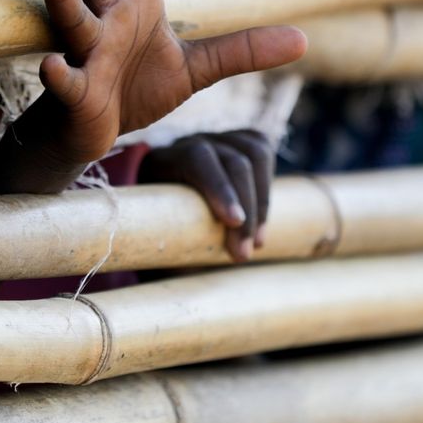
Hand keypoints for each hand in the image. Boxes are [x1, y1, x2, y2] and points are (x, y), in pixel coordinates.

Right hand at [35, 0, 307, 167]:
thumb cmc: (137, 88)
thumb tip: (303, 40)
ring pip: (73, 15)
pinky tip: (51, 66)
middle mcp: (105, 16)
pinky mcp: (78, 92)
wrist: (99, 132)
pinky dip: (60, 74)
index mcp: (134, 0)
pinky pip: (67, 81)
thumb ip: (243, 49)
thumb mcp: (197, 67)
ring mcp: (88, 52)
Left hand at [140, 130, 275, 260]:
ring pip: (254, 154)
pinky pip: (263, 152)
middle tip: (244, 253)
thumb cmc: (158, 231)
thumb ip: (171, 248)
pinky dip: (267, 186)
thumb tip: (192, 283)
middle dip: (247, 209)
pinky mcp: (239, 141)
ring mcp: (217, 139)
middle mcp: (191, 142)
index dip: (219, 188)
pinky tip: (262, 219)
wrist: (162, 207)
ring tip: (257, 241)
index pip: (197, 159)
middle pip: (233, 161)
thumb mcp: (155, 238)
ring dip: (261, 201)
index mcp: (164, 159)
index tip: (233, 222)